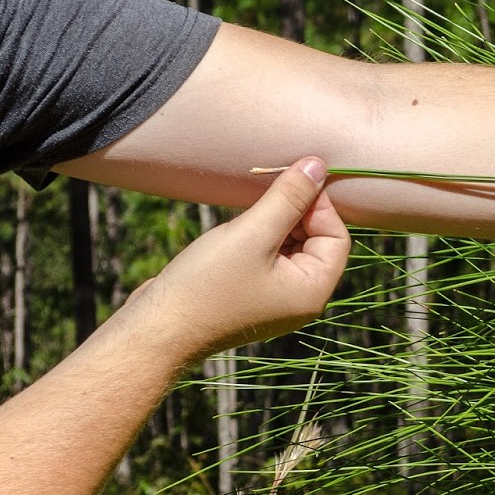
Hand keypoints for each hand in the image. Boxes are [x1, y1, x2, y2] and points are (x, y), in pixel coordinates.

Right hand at [123, 156, 350, 361]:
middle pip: (317, 242)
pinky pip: (269, 258)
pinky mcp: (251, 295)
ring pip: (291, 247)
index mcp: (312, 291)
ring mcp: (276, 299)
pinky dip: (260, 237)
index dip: (320, 205)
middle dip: (298, 212)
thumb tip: (318, 165)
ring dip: (276, 222)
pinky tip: (237, 226)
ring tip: (249, 209)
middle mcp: (301, 298)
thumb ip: (288, 199)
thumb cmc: (206, 284)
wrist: (156, 328)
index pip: (337, 238)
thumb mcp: (252, 234)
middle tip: (268, 188)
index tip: (292, 179)